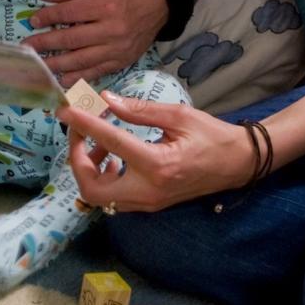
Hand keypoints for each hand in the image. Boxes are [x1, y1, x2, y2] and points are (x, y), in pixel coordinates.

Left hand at [23, 0, 166, 82]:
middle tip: (28, 48)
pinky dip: (78, 78)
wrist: (161, 1)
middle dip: (46, 44)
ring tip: (38, 67)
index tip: (33, 20)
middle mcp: (111, 30)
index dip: (48, 17)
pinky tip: (63, 80)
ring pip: (82, 60)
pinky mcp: (122, 61)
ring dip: (57, 65)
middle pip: (71, 40)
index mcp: (104, 5)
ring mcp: (117, 49)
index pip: (68, 13)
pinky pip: (97, 72)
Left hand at [60, 92, 252, 211]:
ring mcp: (148, 202)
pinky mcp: (149, 205)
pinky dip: (102, 178)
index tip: (65, 109)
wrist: (239, 164)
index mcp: (158, 164)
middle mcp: (149, 190)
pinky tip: (111, 157)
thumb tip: (106, 99)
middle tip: (80, 131)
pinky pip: (113, 198)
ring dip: (88, 169)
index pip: (109, 142)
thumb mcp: (179, 115)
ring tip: (98, 143)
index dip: (83, 123)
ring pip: (99, 197)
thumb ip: (140, 110)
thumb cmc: (213, 136)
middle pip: (91, 188)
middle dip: (76, 159)